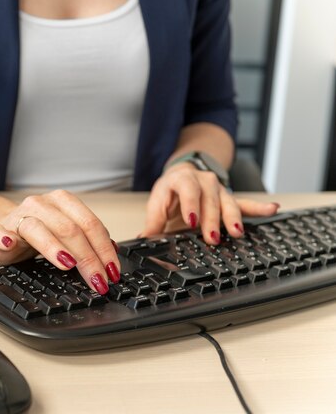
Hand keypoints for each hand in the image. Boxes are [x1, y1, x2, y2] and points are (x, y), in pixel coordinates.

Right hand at [0, 190, 119, 294]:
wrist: (4, 230)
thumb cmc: (40, 234)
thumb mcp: (66, 234)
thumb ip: (88, 240)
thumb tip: (113, 254)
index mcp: (63, 202)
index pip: (89, 224)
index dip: (103, 249)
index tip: (112, 271)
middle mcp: (41, 205)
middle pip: (68, 229)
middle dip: (87, 257)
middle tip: (97, 280)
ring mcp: (18, 216)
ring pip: (37, 229)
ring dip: (53, 247)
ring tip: (67, 264)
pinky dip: (3, 237)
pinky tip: (9, 244)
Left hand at [141, 163, 279, 242]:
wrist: (182, 176)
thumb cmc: (170, 193)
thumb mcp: (158, 204)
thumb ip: (153, 222)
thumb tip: (143, 240)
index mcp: (181, 180)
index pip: (187, 189)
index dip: (191, 205)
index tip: (192, 221)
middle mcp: (202, 181)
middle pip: (209, 199)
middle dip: (211, 219)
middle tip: (212, 237)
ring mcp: (218, 189)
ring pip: (227, 202)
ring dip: (233, 218)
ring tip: (237, 232)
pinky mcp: (229, 198)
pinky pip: (245, 203)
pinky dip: (258, 207)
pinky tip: (273, 209)